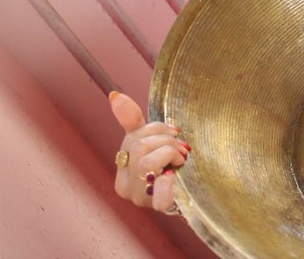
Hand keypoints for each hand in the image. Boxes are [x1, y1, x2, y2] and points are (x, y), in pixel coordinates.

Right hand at [110, 92, 188, 211]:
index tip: (174, 131)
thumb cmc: (167, 165)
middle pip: (139, 148)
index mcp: (121, 167)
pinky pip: (159, 198)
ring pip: (146, 163)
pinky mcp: (158, 208)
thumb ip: (133, 122)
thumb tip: (114, 96)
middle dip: (166, 140)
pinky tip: (172, 177)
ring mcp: (140, 198)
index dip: (156, 129)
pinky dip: (166, 186)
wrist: (189, 194)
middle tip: (182, 146)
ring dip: (170, 154)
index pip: (133, 137)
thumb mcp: (151, 142)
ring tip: (181, 158)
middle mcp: (125, 185)